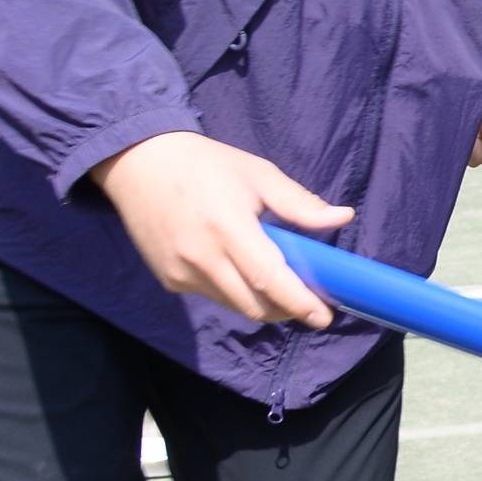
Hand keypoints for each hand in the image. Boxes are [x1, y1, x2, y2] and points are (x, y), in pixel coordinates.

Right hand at [91, 130, 348, 325]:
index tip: (325, 316)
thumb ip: (300, 203)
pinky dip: (233, 292)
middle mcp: (201, 257)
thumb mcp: (259, 174)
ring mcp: (181, 272)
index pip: (268, 279)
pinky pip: (211, 296)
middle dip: (287, 310)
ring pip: (234, 305)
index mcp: (228, 227)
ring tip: (279, 284)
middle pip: (254, 305)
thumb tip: (343, 217)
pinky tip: (237, 269)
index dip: (299, 302)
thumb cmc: (207, 165)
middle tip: (310, 301)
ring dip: (261, 303)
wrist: (138, 163)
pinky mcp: (168, 279)